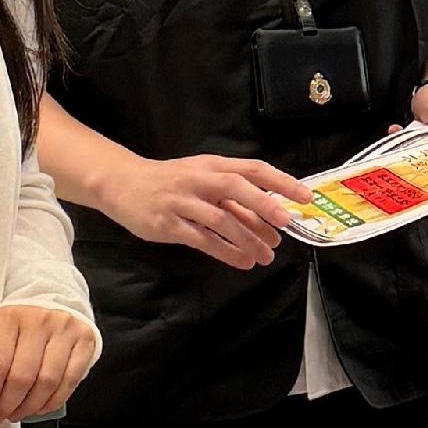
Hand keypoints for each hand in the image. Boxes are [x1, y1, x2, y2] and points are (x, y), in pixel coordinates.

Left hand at [0, 304, 96, 427]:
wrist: (51, 309)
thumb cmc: (16, 327)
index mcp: (9, 318)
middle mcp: (39, 321)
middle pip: (20, 377)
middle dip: (4, 407)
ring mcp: (64, 331)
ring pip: (45, 383)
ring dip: (26, 408)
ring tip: (13, 415)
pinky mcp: (84, 343)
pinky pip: (68, 383)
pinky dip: (50, 402)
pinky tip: (35, 408)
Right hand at [97, 147, 301, 270]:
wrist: (122, 184)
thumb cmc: (170, 181)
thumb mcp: (201, 176)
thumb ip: (232, 192)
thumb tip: (272, 212)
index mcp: (212, 165)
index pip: (252, 169)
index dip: (280, 181)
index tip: (304, 197)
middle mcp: (198, 180)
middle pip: (236, 188)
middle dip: (264, 206)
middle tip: (285, 226)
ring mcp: (181, 202)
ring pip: (220, 219)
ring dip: (247, 239)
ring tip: (265, 257)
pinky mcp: (167, 224)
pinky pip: (201, 240)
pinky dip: (225, 251)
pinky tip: (241, 262)